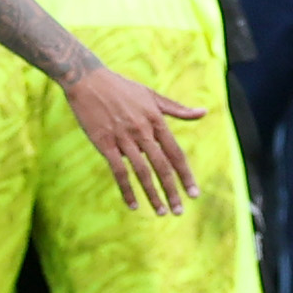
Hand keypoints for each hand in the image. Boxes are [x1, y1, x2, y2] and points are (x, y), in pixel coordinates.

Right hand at [62, 64, 203, 213]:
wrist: (88, 80)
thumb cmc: (122, 88)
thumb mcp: (153, 95)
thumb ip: (177, 109)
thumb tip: (204, 113)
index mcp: (157, 121)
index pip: (176, 153)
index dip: (186, 174)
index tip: (194, 192)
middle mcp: (143, 131)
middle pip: (162, 166)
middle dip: (173, 190)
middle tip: (180, 210)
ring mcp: (123, 138)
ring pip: (142, 172)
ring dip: (153, 194)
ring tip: (162, 211)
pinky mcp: (104, 143)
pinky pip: (118, 171)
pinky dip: (127, 189)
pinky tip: (134, 204)